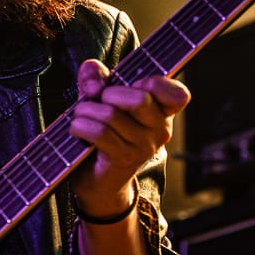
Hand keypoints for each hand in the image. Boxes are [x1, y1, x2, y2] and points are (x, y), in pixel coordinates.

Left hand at [67, 58, 190, 216]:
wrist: (97, 178)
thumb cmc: (103, 130)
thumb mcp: (100, 95)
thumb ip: (96, 76)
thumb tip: (94, 82)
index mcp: (161, 111)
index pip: (178, 95)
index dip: (156, 83)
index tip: (136, 84)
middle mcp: (159, 130)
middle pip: (139, 99)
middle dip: (108, 94)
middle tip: (97, 100)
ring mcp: (143, 147)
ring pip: (111, 114)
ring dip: (86, 110)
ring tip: (81, 116)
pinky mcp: (123, 159)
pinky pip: (100, 132)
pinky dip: (80, 126)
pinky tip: (77, 129)